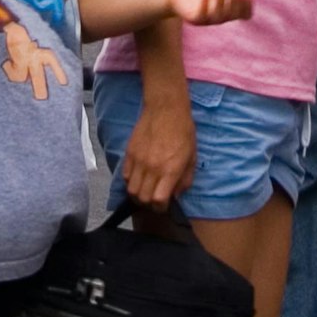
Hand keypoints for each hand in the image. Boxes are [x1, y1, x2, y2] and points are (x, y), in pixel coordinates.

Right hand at [119, 88, 195, 207]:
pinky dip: (130, 181)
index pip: (158, 201)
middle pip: (142, 198)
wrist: (166, 108)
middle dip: (148, 204)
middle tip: (154, 200)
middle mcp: (152, 168)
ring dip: (137, 194)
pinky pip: (125, 175)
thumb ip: (185, 180)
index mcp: (170, 170)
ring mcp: (138, 161)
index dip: (161, 208)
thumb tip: (176, 195)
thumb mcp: (192, 157)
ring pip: (130, 189)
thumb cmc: (183, 131)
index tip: (164, 205)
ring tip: (145, 190)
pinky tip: (138, 177)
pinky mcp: (130, 153)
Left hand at [166, 0, 257, 27]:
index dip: (249, 6)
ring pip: (219, 16)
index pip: (246, 15)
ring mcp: (208, 20)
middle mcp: (222, 17)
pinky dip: (204, 6)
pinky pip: (202, 16)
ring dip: (221, 1)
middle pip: (233, 14)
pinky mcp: (195, 19)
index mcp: (231, 10)